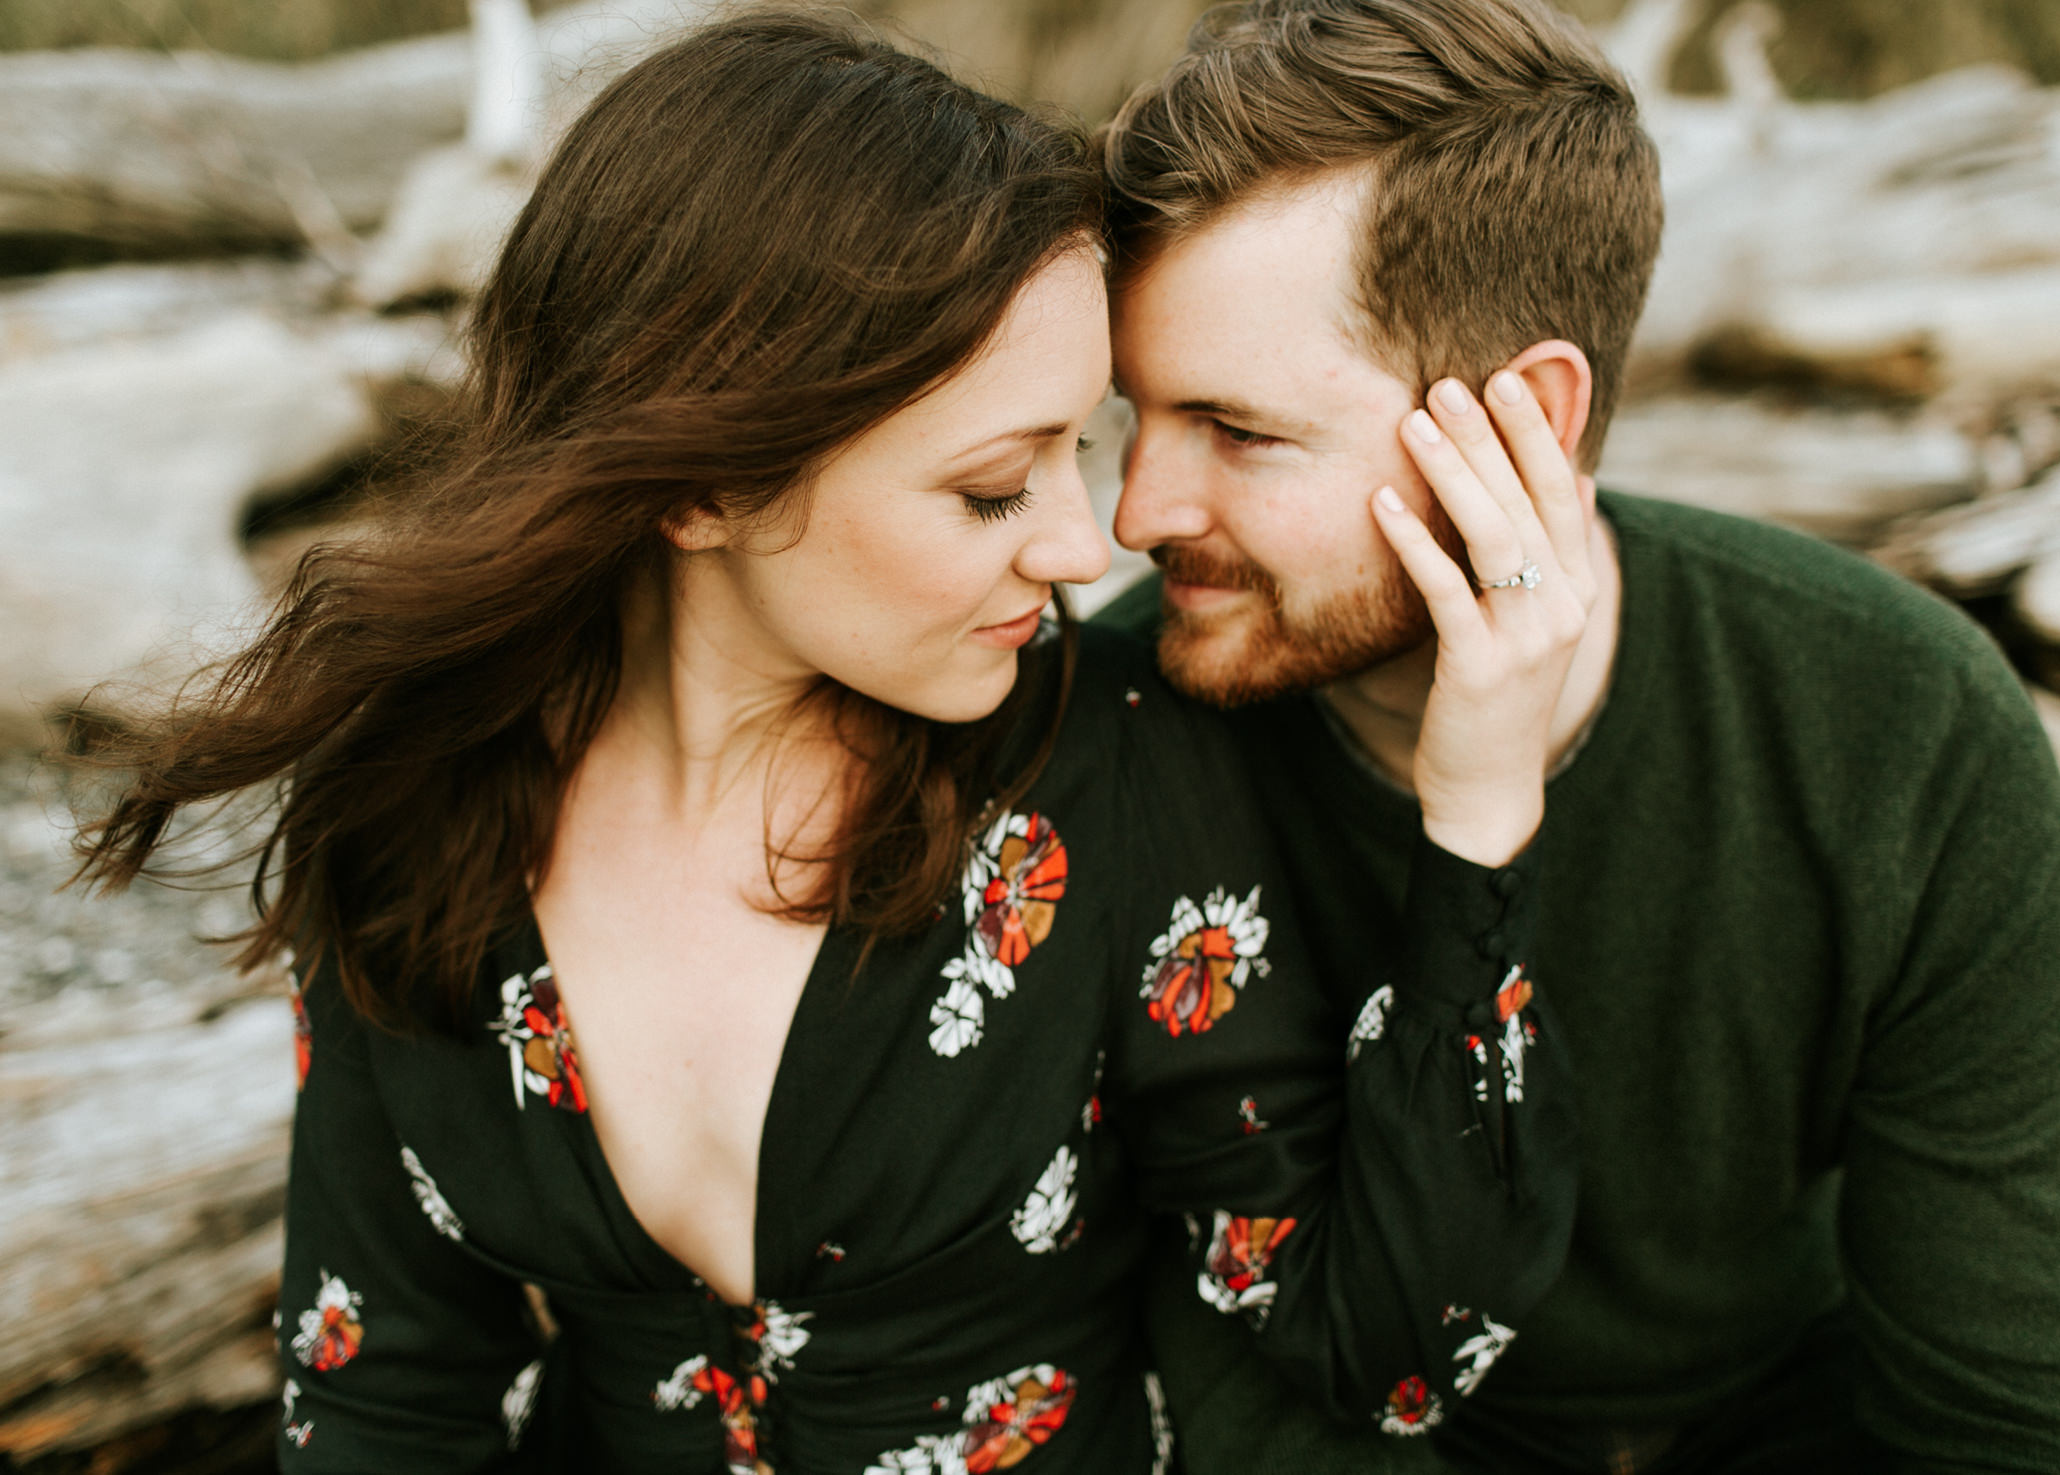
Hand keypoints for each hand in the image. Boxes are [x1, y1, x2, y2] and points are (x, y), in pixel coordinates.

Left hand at [1369, 372, 1596, 865]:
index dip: (1536, 433)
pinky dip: (1415, 541)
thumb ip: (1550, 551)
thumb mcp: (1534, 619)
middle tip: (1449, 385)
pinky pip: (1447, 590)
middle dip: (1489, 437)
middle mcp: (1564, 605)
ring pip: (1494, 536)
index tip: (1506, 378)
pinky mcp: (1481, 666)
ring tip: (1412, 424)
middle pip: (1527, 502)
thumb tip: (1574, 478)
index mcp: (1578, 585)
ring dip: (1453, 474)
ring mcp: (1527, 637)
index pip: (1561, 491)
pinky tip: (1382, 501)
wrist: (1491, 787)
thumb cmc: (1499, 694)